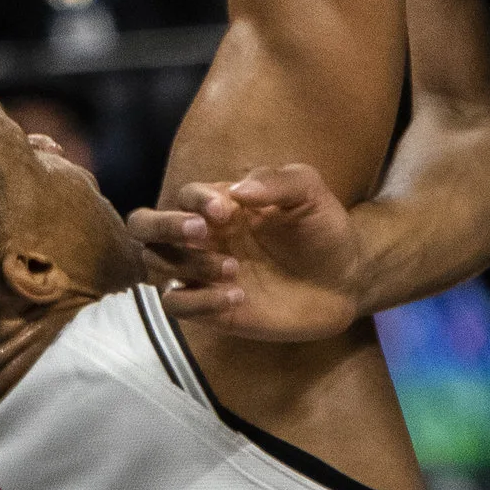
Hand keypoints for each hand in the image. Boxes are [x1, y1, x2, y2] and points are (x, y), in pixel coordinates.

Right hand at [131, 165, 365, 338]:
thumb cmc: (323, 228)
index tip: (226, 212)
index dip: (195, 201)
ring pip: (155, 266)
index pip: (184, 196)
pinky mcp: (211, 309)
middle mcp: (203, 237)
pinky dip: (197, 302)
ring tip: (235, 270)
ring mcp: (202, 274)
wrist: (345, 279)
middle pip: (144, 226)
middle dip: (163, 226)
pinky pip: (176, 306)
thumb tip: (236, 189)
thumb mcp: (309, 193)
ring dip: (187, 265)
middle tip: (202, 233)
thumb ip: (277, 180)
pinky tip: (236, 296)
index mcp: (220, 204)